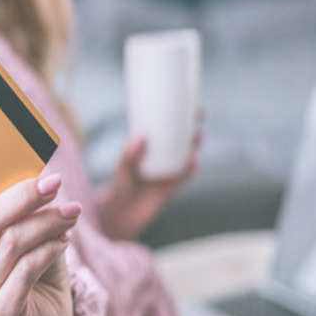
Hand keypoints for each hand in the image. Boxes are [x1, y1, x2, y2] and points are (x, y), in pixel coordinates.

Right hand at [0, 126, 78, 315]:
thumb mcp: (38, 227)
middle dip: (24, 196)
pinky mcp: (1, 311)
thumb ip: (29, 205)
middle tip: (56, 182)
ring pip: (12, 242)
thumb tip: (41, 173)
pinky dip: (49, 251)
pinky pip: (25, 270)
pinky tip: (64, 242)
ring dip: (47, 223)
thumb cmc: (46, 266)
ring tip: (73, 214)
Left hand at [96, 123, 201, 241]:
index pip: (167, 125)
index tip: (186, 99)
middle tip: (196, 116)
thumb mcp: (123, 168)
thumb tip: (141, 136)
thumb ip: (130, 154)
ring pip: (187, 153)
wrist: (121, 216)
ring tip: (196, 135)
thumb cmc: (120, 186)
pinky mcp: (172, 186)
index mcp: (151, 146)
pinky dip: (191, 168)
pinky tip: (194, 160)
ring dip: (195, 143)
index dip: (179, 112)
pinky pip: (185, 175)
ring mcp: (169, 170)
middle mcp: (162, 156)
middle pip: (183, 137)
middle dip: (193, 125)